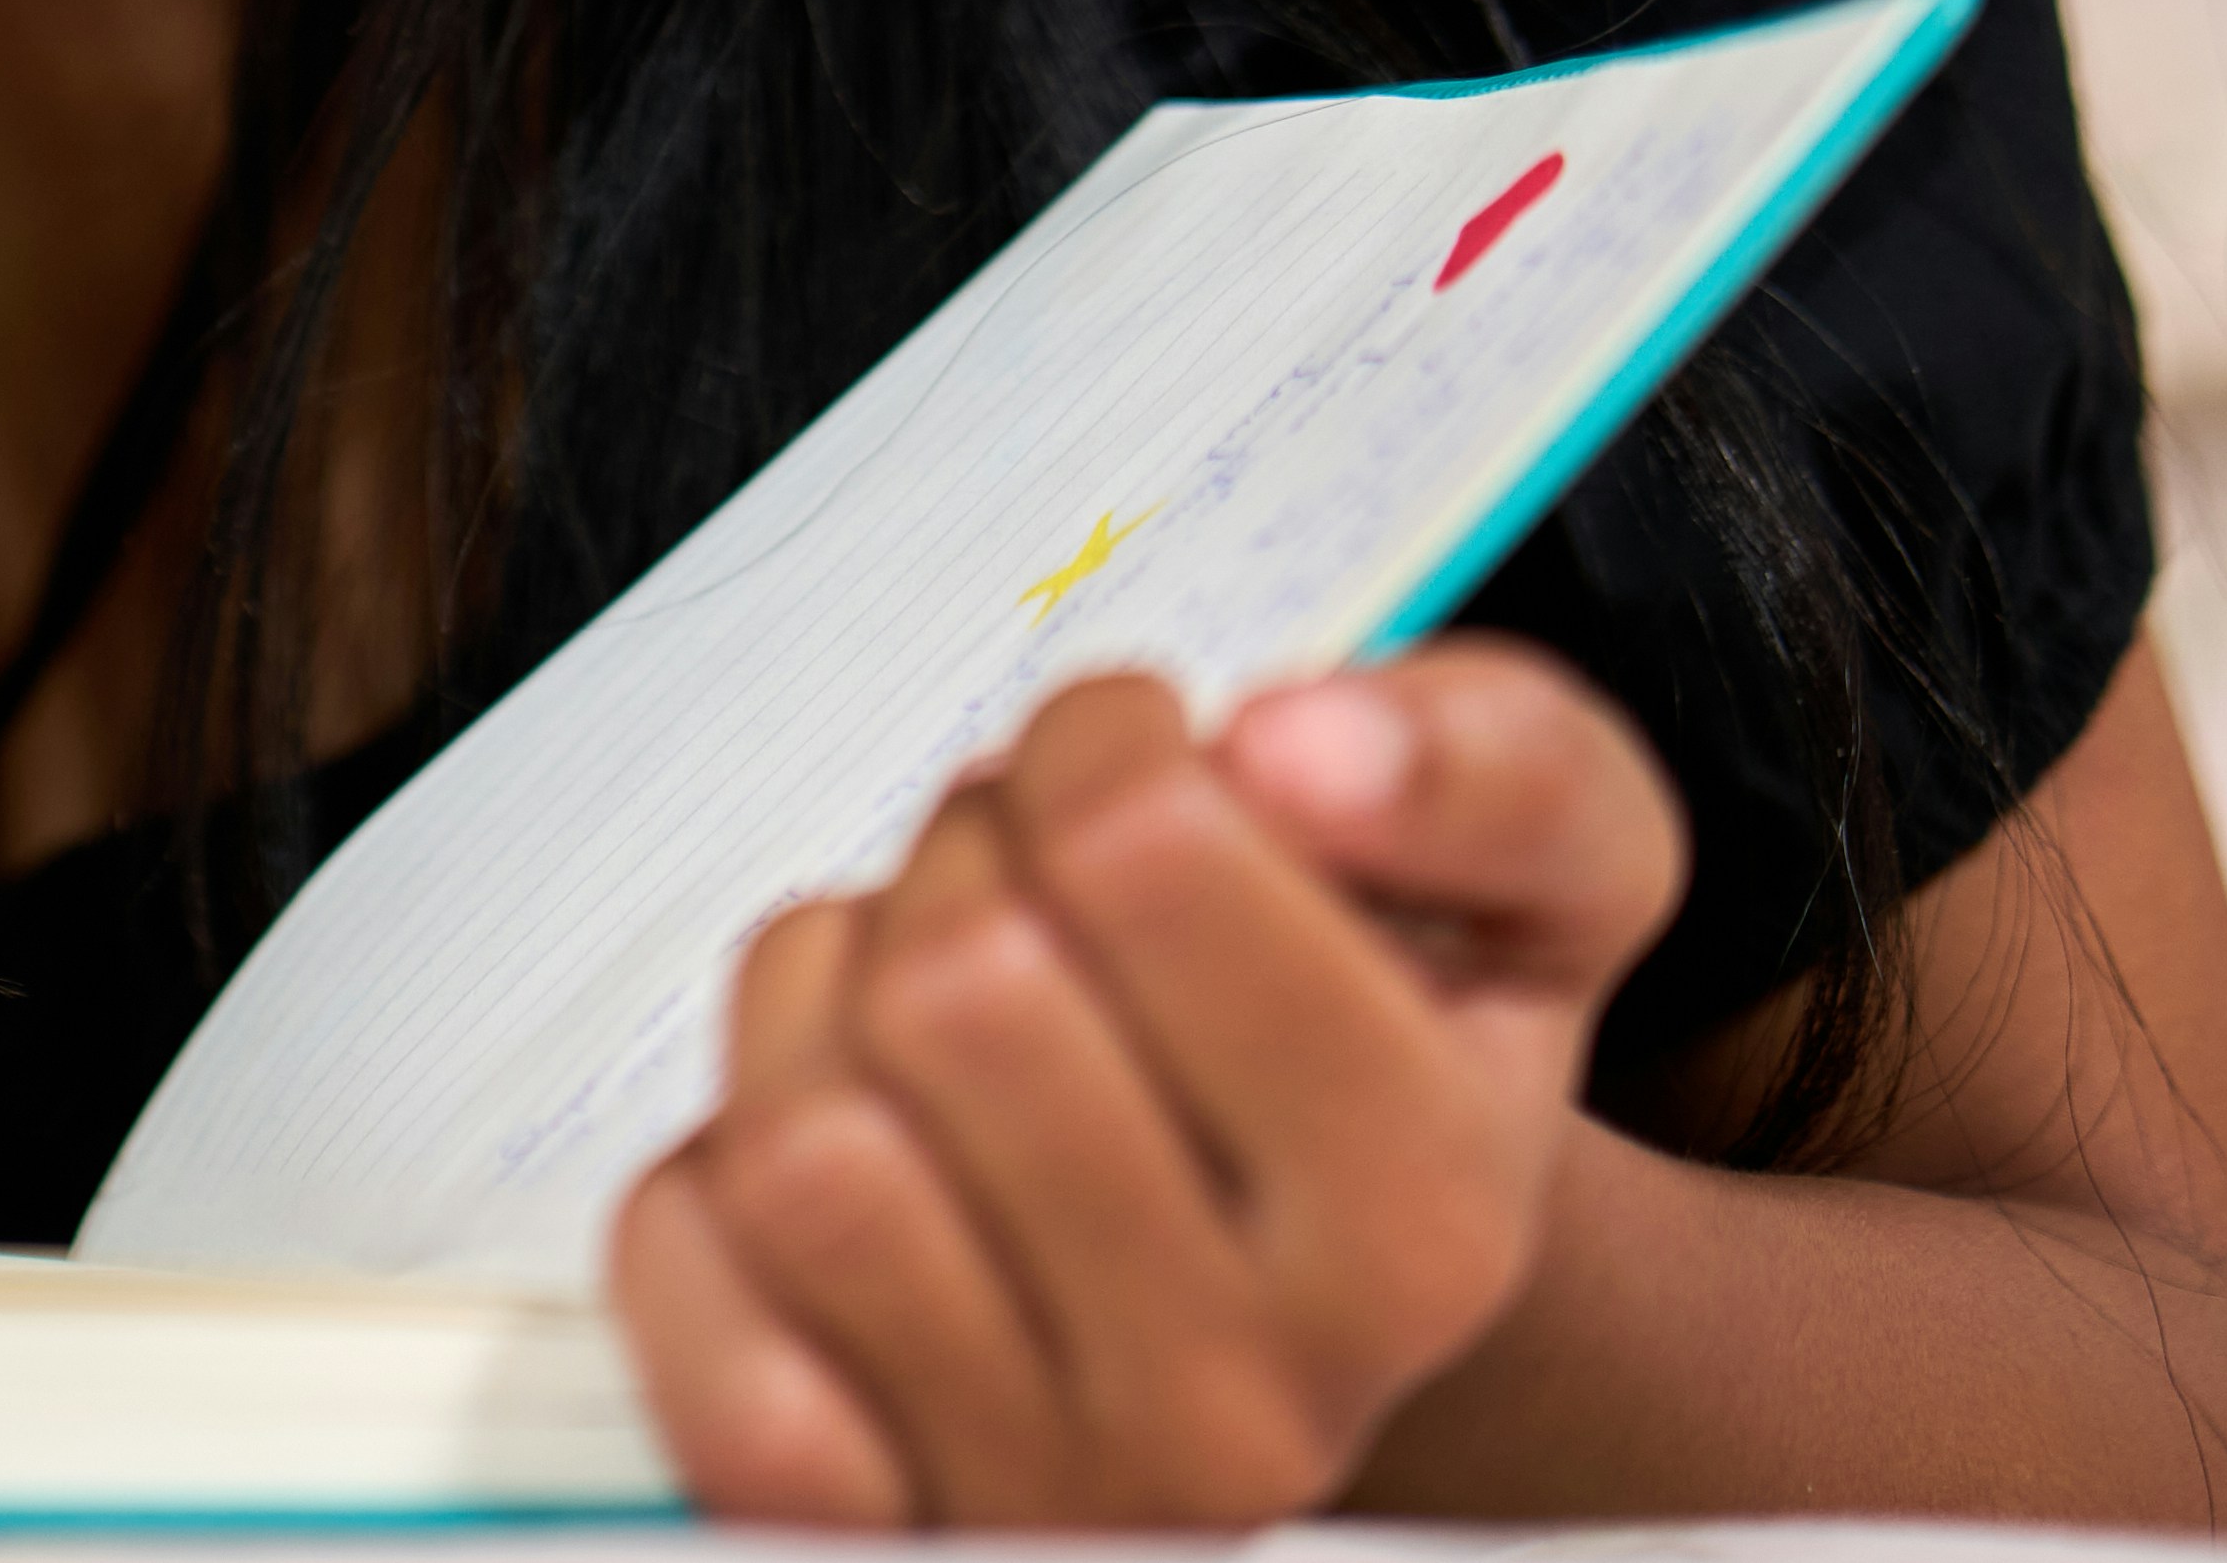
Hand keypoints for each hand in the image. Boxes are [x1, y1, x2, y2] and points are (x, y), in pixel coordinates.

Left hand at [604, 643, 1683, 1526]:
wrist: (1298, 1289)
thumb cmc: (1382, 1052)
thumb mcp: (1538, 886)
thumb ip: (1488, 767)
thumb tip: (1296, 751)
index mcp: (1428, 1226)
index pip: (1148, 852)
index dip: (1101, 742)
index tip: (1129, 763)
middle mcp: (1244, 1401)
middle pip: (961, 977)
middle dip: (966, 861)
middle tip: (1032, 893)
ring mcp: (1039, 1485)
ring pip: (806, 1135)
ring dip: (832, 1004)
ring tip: (937, 1024)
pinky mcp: (846, 1517)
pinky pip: (688, 1260)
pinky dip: (707, 1168)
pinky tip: (850, 1153)